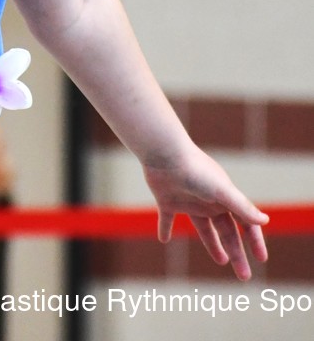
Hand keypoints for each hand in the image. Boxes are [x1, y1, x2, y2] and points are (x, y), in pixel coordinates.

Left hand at [143, 145, 268, 280]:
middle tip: (244, 276)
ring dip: (212, 244)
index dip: (254, 240)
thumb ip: (242, 206)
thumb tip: (265, 221)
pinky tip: (163, 239)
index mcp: (224, 198)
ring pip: (203, 228)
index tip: (261, 259)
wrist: (164, 154)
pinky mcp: (167, 200)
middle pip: (226, 231)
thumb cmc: (195, 170)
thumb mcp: (222, 191)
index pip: (244, 223)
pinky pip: (166, 218)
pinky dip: (165, 228)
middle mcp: (208, 200)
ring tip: (220, 261)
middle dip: (236, 253)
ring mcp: (187, 200)